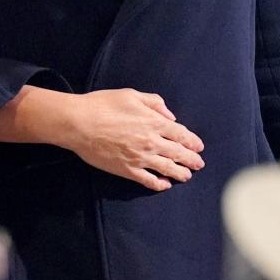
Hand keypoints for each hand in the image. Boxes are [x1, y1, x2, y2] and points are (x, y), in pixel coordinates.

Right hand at [60, 88, 204, 192]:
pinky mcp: (127, 170)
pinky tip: (165, 185)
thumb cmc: (103, 105)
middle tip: (199, 164)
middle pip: (178, 153)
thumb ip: (154, 102)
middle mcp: (151, 142)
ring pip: (167, 169)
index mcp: (154, 122)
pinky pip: (148, 180)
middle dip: (191, 160)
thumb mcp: (131, 95)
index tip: (198, 146)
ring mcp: (140, 158)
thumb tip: (170, 115)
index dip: (192, 141)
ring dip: (180, 173)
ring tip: (187, 176)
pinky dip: (159, 184)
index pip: (181, 134)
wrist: (80, 123)